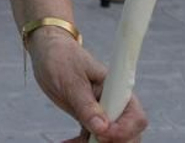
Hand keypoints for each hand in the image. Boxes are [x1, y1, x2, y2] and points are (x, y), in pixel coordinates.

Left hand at [28, 30, 147, 141]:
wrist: (48, 51)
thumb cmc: (61, 58)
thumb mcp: (71, 80)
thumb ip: (86, 104)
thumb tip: (102, 128)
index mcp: (117, 89)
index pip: (135, 117)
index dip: (124, 130)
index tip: (102, 133)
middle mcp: (115, 103)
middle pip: (128, 134)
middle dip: (112, 142)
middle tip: (87, 142)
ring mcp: (104, 112)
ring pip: (111, 140)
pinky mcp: (91, 118)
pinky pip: (93, 139)